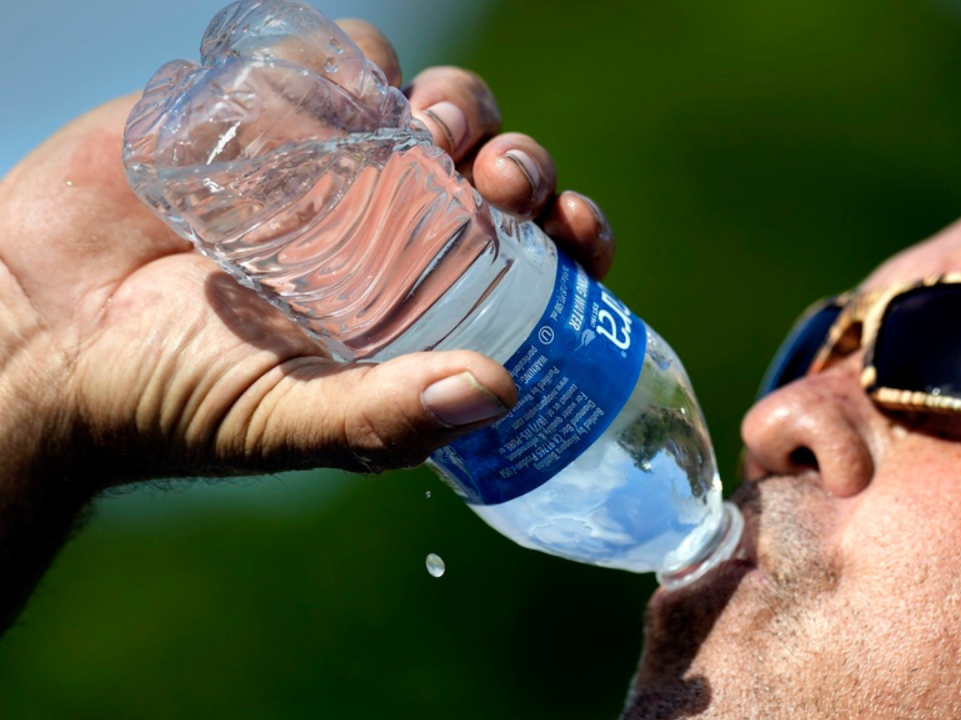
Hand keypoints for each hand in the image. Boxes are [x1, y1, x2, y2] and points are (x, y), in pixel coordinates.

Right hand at [0, 20, 612, 623]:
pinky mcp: (262, 114)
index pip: (529, 257)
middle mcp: (390, 229)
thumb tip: (502, 393)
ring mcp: (329, 167)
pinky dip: (358, 60)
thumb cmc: (172, 399)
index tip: (577, 230)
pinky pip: (337, 60)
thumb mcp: (289, 423)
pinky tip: (350, 92)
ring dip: (457, 103)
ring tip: (433, 131)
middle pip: (493, 169)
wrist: (42, 336)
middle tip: (503, 178)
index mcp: (419, 303)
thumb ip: (386, 417)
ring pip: (432, 104)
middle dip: (520, 161)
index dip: (568, 232)